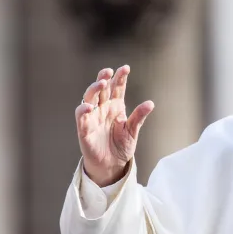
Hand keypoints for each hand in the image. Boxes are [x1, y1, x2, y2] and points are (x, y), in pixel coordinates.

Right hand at [75, 65, 153, 186]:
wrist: (112, 164)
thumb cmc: (122, 146)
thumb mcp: (133, 130)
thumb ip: (139, 117)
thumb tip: (151, 103)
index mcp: (115, 106)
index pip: (117, 88)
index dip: (120, 78)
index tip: (126, 68)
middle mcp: (102, 108)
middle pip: (101, 89)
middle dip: (104, 78)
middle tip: (109, 71)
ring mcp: (92, 118)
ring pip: (89, 99)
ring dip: (93, 89)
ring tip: (101, 83)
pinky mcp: (84, 129)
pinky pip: (81, 118)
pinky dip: (83, 111)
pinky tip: (89, 106)